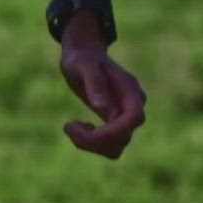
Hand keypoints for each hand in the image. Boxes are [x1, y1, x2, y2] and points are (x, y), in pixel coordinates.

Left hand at [58, 36, 146, 158]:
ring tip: (71, 126)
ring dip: (92, 145)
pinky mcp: (113, 123)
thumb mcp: (84, 65)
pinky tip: (78, 125)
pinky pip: (109, 144)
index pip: (134, 118)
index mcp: (130, 90)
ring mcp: (123, 116)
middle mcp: (132, 106)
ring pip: (117, 146)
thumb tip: (102, 107)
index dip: (114, 130)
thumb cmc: (82, 58)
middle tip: (69, 125)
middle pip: (124, 137)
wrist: (84, 55)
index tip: (89, 129)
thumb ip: (94, 83)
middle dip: (96, 139)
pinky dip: (92, 143)